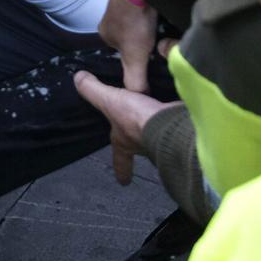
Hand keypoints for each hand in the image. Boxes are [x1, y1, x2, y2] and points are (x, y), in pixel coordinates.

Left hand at [74, 70, 176, 185]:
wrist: (168, 121)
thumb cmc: (135, 119)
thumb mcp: (109, 101)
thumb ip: (93, 91)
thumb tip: (77, 78)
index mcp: (124, 142)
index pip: (120, 159)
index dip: (121, 170)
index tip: (123, 182)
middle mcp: (144, 145)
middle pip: (142, 150)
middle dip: (143, 148)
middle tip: (146, 144)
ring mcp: (165, 138)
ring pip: (162, 138)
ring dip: (163, 133)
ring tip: (165, 126)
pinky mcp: (182, 128)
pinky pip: (179, 124)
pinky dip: (180, 121)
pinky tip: (184, 113)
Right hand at [98, 0, 157, 92]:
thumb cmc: (134, 24)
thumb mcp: (134, 57)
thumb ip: (134, 78)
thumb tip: (140, 98)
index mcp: (104, 33)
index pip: (120, 52)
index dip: (134, 56)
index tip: (148, 55)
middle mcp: (109, 18)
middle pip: (129, 37)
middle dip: (142, 41)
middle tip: (157, 42)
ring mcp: (121, 3)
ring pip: (138, 22)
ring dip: (148, 26)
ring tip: (161, 28)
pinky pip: (145, 8)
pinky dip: (152, 12)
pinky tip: (162, 14)